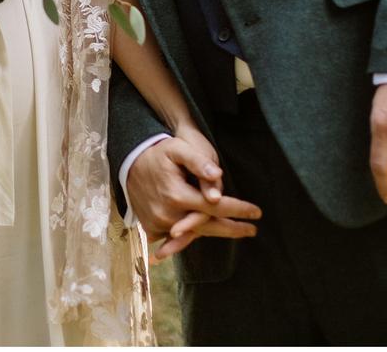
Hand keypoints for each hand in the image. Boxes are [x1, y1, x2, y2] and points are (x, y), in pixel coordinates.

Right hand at [124, 131, 259, 260]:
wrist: (129, 162)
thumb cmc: (158, 153)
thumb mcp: (178, 149)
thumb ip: (199, 162)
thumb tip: (218, 177)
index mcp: (177, 195)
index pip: (216, 207)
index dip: (238, 209)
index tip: (257, 212)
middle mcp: (168, 215)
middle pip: (209, 227)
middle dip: (233, 228)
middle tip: (252, 229)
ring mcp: (158, 224)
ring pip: (195, 233)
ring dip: (216, 232)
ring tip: (238, 231)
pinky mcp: (151, 228)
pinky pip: (178, 237)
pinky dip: (194, 235)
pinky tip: (210, 232)